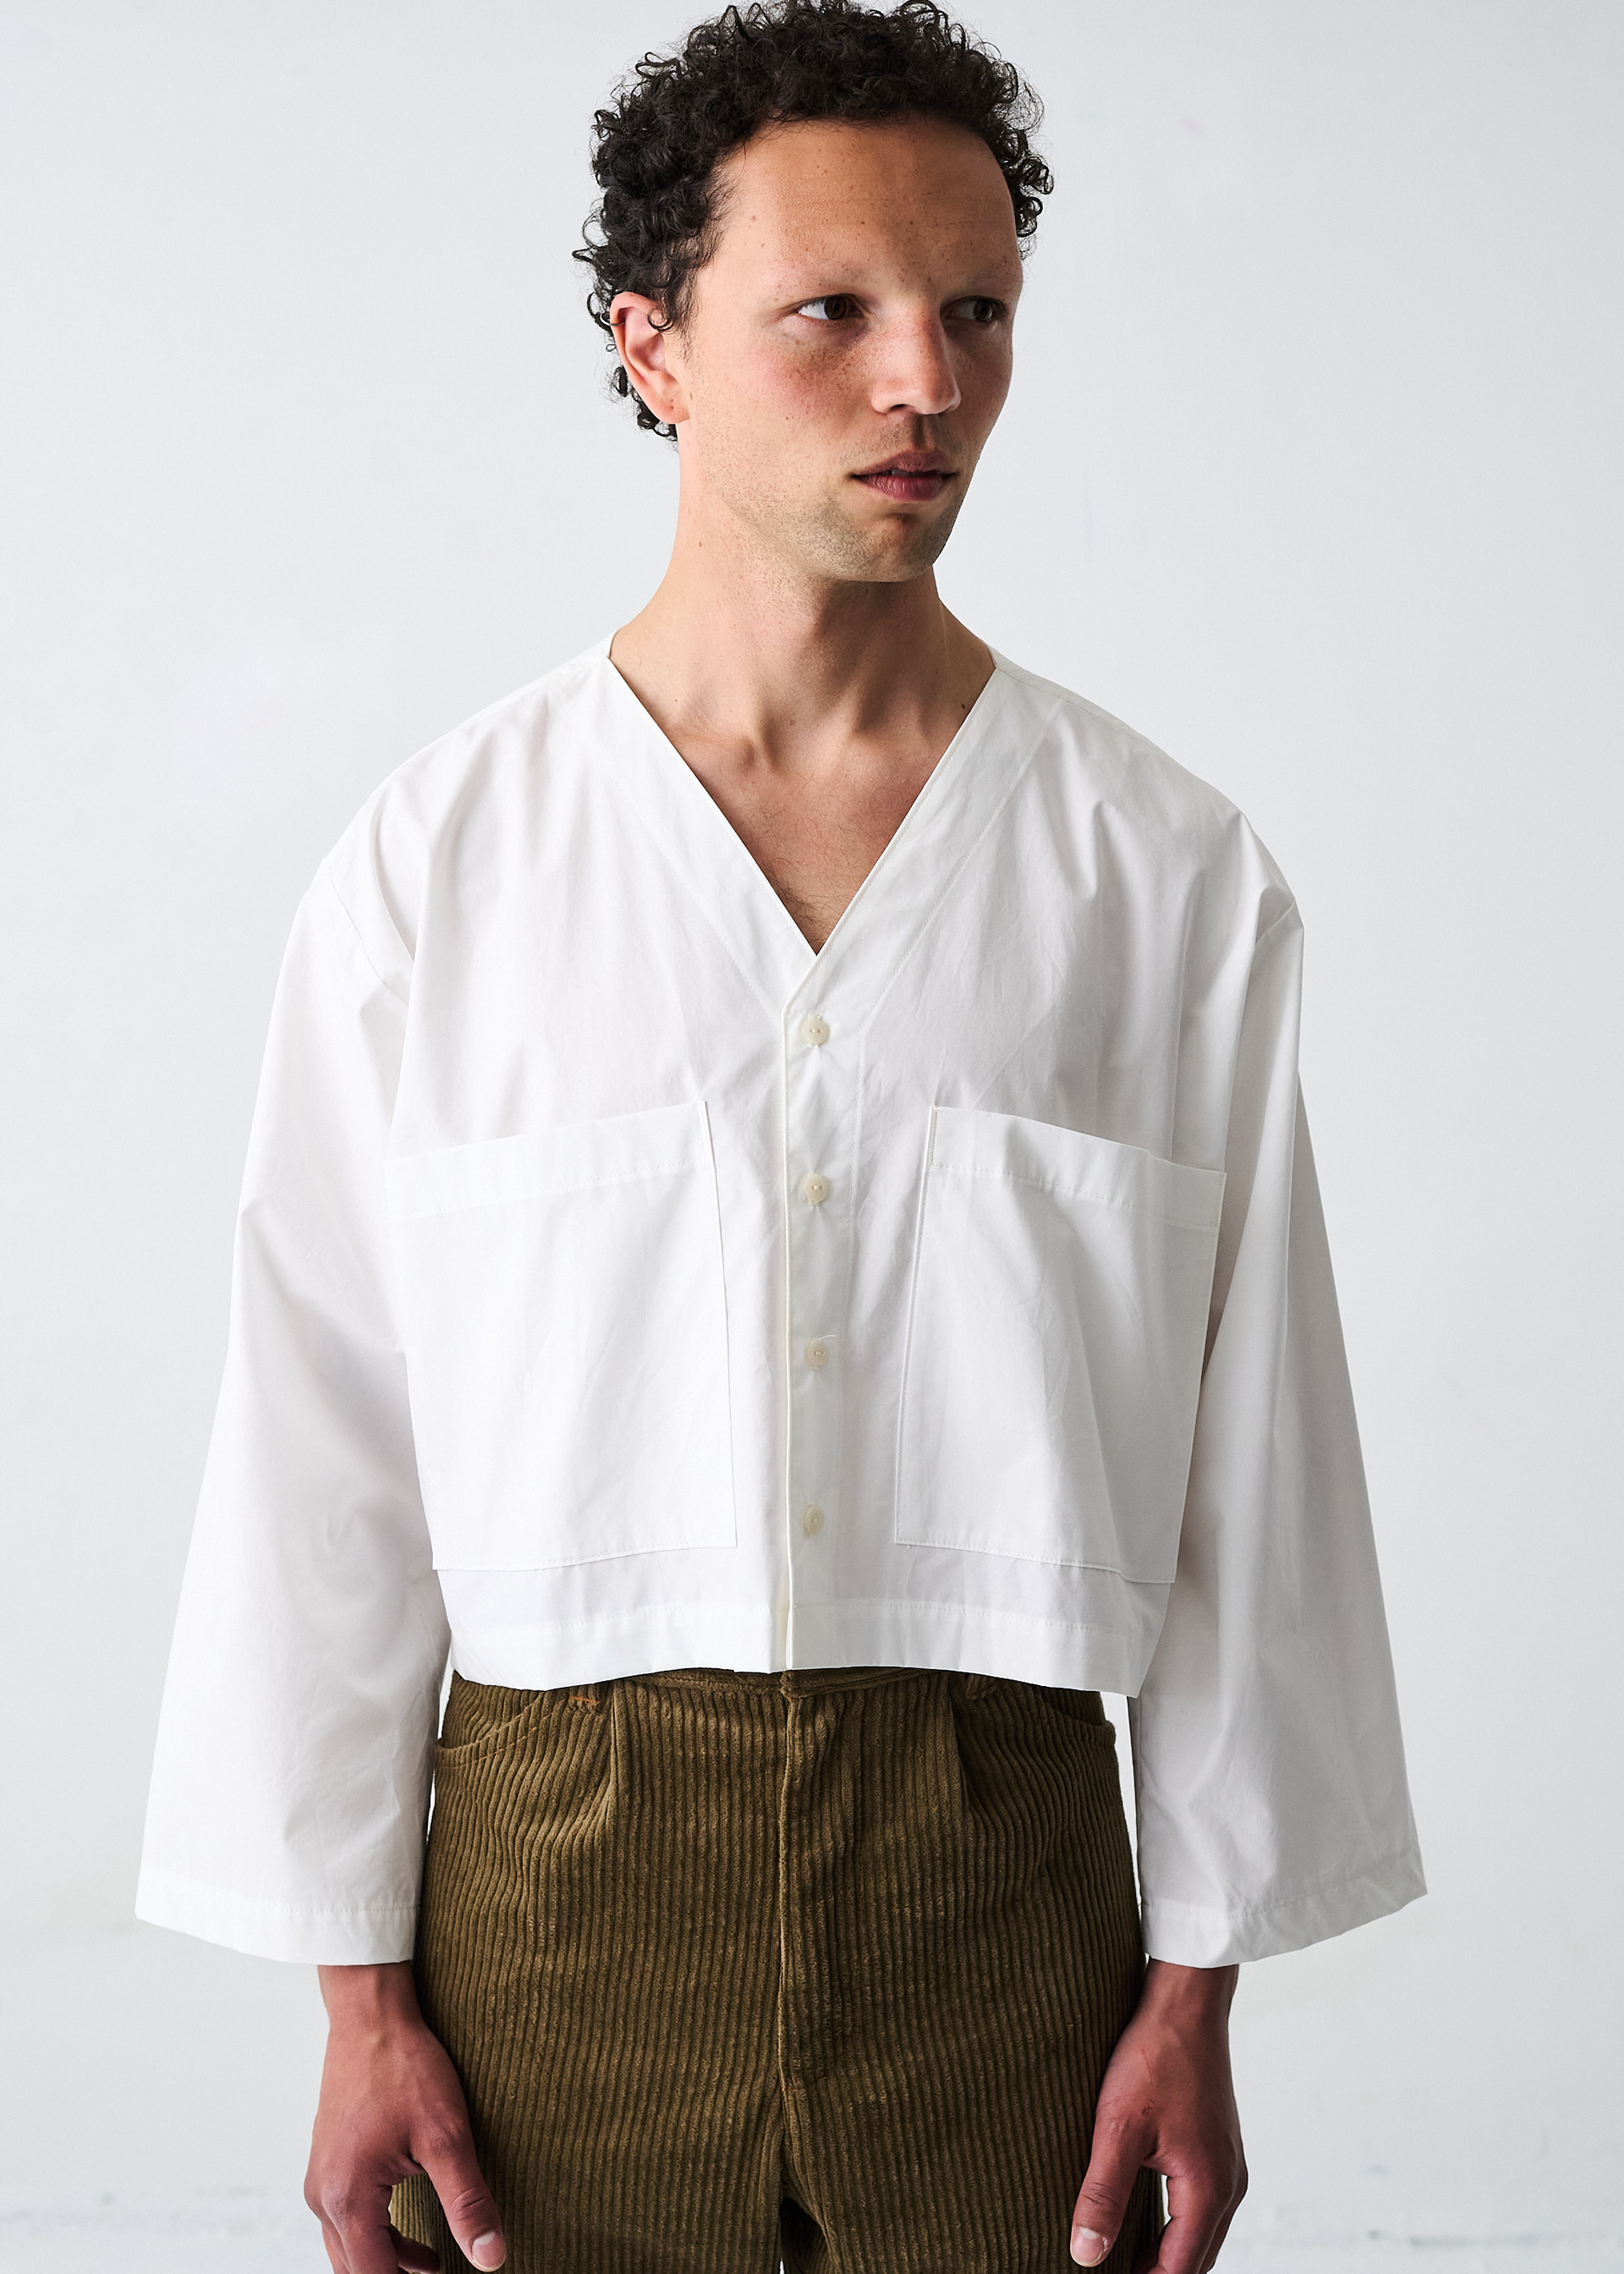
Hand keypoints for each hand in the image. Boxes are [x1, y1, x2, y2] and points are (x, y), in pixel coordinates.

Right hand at [306, 1961, 505, 2273]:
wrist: (370, 2016)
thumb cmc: (405, 2067)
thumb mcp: (447, 2135)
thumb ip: (467, 2201)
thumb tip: (491, 2257)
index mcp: (348, 2199)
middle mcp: (323, 2198)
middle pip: (354, 2271)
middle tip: (439, 2273)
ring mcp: (321, 2181)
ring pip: (348, 2250)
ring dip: (387, 2263)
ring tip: (434, 2264)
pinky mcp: (327, 2165)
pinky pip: (346, 2222)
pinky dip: (377, 2237)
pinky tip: (414, 2234)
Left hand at [1069, 1959, 1246, 2272]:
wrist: (1186, 2000)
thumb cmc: (1155, 2056)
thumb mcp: (1118, 2127)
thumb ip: (1102, 2195)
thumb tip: (1086, 2255)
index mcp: (1209, 2189)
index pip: (1178, 2270)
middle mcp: (1229, 2184)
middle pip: (1195, 2258)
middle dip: (1156, 2273)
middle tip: (1109, 2270)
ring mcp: (1228, 2164)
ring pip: (1199, 2232)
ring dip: (1166, 2250)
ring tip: (1120, 2255)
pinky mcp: (1218, 2146)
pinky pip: (1201, 2204)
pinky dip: (1175, 2221)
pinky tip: (1141, 2214)